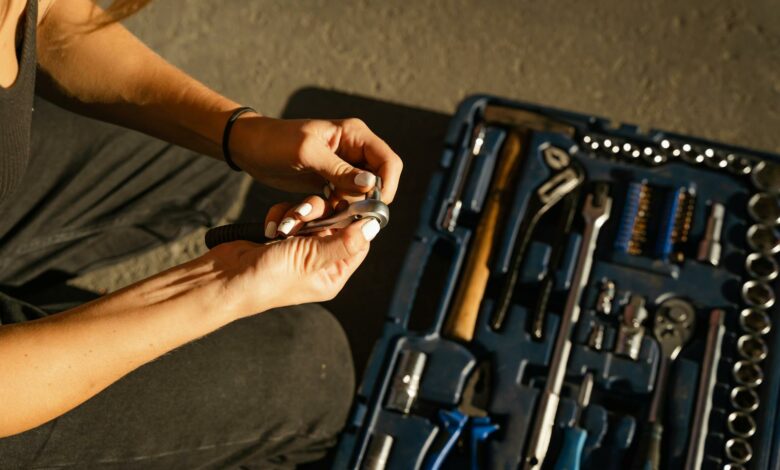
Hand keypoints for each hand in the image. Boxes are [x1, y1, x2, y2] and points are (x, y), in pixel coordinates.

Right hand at [204, 217, 379, 318]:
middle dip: (319, 214)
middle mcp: (320, 261)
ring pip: (313, 213)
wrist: (223, 278)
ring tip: (283, 228)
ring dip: (297, 214)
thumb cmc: (266, 279)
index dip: (356, 220)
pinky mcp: (282, 234)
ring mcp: (300, 247)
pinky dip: (281, 215)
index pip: (358, 242)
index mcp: (333, 274)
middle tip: (304, 215)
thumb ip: (343, 242)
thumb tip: (372, 227)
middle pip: (336, 222)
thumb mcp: (310, 259)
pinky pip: (292, 213)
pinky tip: (271, 228)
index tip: (350, 200)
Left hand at [229, 116, 402, 203]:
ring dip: (349, 207)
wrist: (249, 148)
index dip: (386, 186)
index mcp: (355, 134)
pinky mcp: (332, 181)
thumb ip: (340, 170)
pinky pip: (346, 199)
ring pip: (362, 194)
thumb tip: (371, 185)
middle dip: (365, 200)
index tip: (371, 207)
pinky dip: (337, 209)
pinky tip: (320, 211)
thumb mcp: (307, 154)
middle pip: (379, 181)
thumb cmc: (275, 142)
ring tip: (327, 211)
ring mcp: (344, 167)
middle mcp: (355, 150)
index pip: (389, 162)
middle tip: (343, 212)